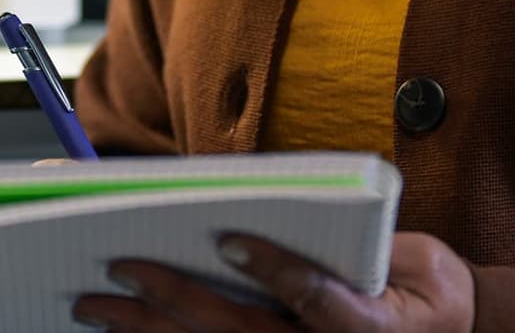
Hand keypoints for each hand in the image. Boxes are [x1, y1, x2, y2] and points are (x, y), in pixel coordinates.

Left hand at [72, 231, 475, 331]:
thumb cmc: (422, 288)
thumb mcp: (408, 255)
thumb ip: (345, 236)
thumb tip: (272, 195)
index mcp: (370, 328)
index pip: (315, 299)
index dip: (273, 269)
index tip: (229, 238)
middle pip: (240, 332)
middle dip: (173, 299)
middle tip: (120, 266)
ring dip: (146, 329)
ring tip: (91, 306)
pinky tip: (121, 327)